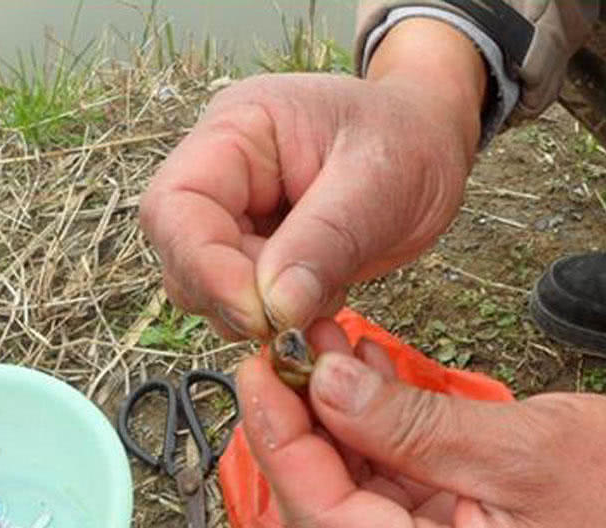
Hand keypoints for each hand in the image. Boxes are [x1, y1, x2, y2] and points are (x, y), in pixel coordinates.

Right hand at [140, 20, 485, 338]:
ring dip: (258, 311)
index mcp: (237, 131)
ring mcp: (236, 214)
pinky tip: (326, 291)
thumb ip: (323, 242)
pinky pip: (244, 300)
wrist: (429, 146)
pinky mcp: (256, 251)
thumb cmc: (407, 142)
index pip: (176, 205)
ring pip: (206, 286)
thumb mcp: (378, 182)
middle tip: (296, 318)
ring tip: (326, 288)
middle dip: (233, 297)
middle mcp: (221, 173)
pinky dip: (280, 314)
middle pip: (182, 253)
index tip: (259, 314)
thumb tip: (274, 308)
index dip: (204, 267)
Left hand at [238, 321, 605, 527]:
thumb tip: (325, 383)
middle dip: (300, 421)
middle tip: (282, 347)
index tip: (260, 369)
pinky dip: (369, 419)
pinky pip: (383, 470)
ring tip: (321, 341)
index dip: (282, 441)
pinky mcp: (439, 522)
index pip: (327, 519)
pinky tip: (360, 368)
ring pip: (349, 481)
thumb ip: (412, 423)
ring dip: (331, 411)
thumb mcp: (517, 449)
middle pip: (325, 501)